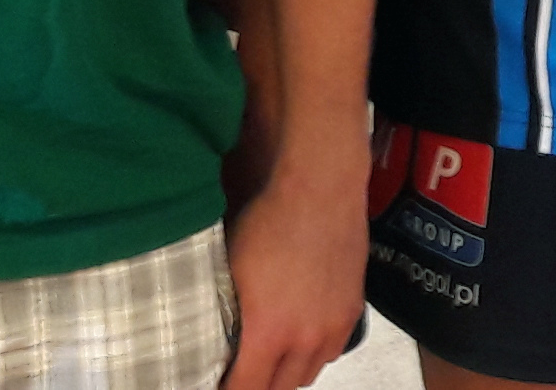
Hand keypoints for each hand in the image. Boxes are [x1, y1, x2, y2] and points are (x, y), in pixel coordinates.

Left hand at [222, 164, 364, 389]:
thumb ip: (221, 310)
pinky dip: (312, 354)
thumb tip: (204, 331)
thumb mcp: (228, 266)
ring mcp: (333, 328)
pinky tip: (298, 337)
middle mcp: (305, 339)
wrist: (319, 187)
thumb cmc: (267, 219)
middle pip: (279, 389)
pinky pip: (330, 352)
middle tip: (238, 371)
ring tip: (267, 359)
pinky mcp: (352, 311)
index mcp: (268, 332)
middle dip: (257, 385)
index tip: (216, 384)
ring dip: (286, 374)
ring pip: (307, 374)